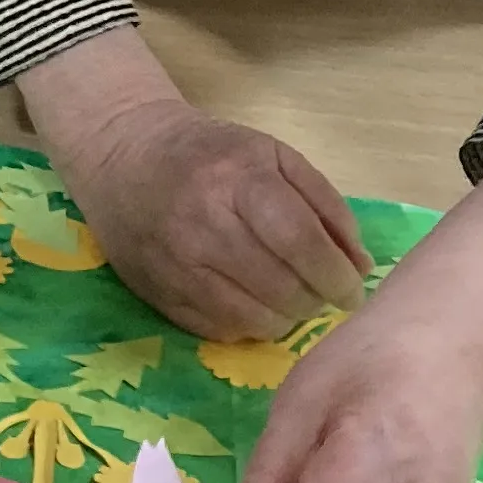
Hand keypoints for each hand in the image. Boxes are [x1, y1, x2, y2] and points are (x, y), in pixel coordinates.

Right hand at [19, 33, 364, 341]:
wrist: (123, 155)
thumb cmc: (211, 153)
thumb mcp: (275, 155)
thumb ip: (324, 205)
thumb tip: (359, 266)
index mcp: (237, 180)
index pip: (300, 242)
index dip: (335, 274)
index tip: (352, 289)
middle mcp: (202, 226)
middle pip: (281, 287)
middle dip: (315, 299)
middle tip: (322, 292)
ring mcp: (176, 266)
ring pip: (254, 319)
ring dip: (285, 317)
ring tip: (290, 298)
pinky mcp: (159, 295)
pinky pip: (222, 330)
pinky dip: (250, 324)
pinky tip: (254, 302)